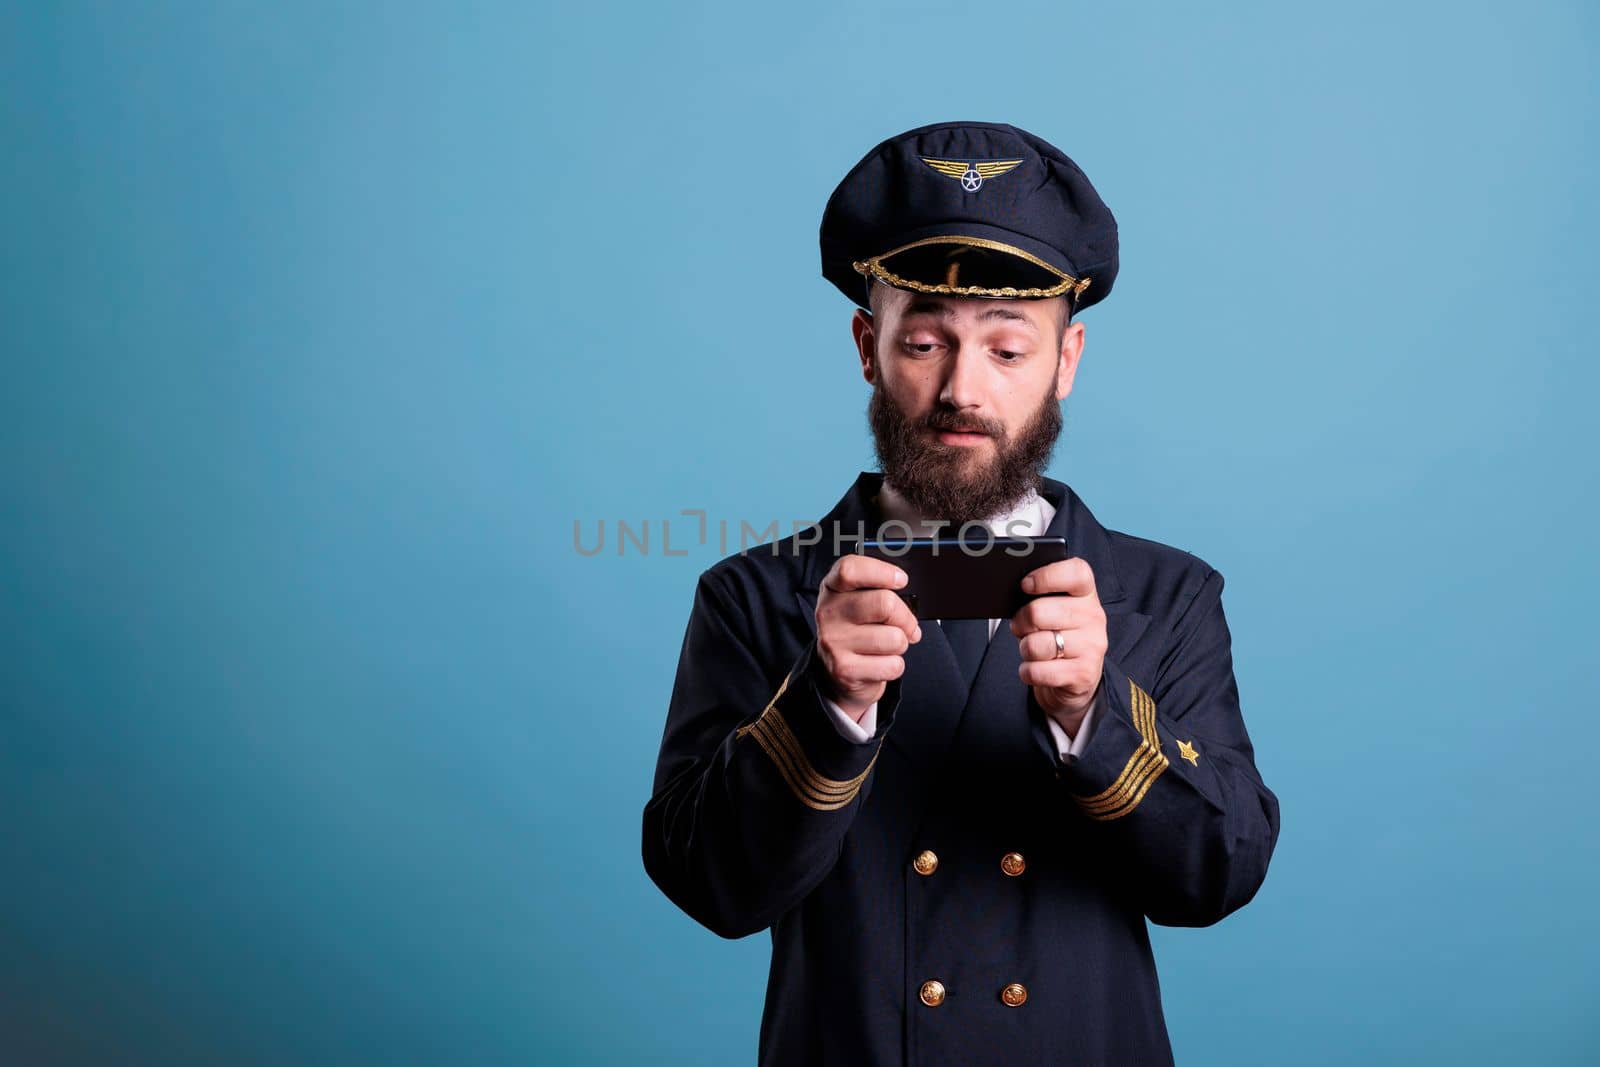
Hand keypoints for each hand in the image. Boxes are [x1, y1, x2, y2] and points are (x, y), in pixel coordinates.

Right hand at [813, 555, 922, 722]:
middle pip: (884, 604)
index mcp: (833, 588)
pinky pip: (892, 665)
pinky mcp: (845, 669)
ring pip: (894, 638)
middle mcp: (829, 613)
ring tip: (887, 646)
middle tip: (907, 625)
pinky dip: (894, 666)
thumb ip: (878, 589)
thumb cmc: (857, 629)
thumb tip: (911, 593)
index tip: (901, 580)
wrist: (838, 670)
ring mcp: (834, 642)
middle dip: (906, 618)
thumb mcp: (859, 600)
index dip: (882, 571)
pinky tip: (879, 663)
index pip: (850, 569)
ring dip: (901, 644)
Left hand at [1010, 557, 1106, 733]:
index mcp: (1086, 594)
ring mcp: (1091, 646)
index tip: (1026, 585)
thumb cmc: (1057, 634)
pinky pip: (1037, 671)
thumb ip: (1039, 594)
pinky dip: (1028, 672)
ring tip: (1035, 650)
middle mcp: (1094, 617)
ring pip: (1035, 644)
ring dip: (1025, 650)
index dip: (1047, 576)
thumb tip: (1012, 588)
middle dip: (1020, 623)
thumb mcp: (1054, 608)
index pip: (1075, 573)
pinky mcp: (1083, 674)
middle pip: (1038, 612)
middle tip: (1024, 628)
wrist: (1076, 677)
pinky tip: (1037, 668)